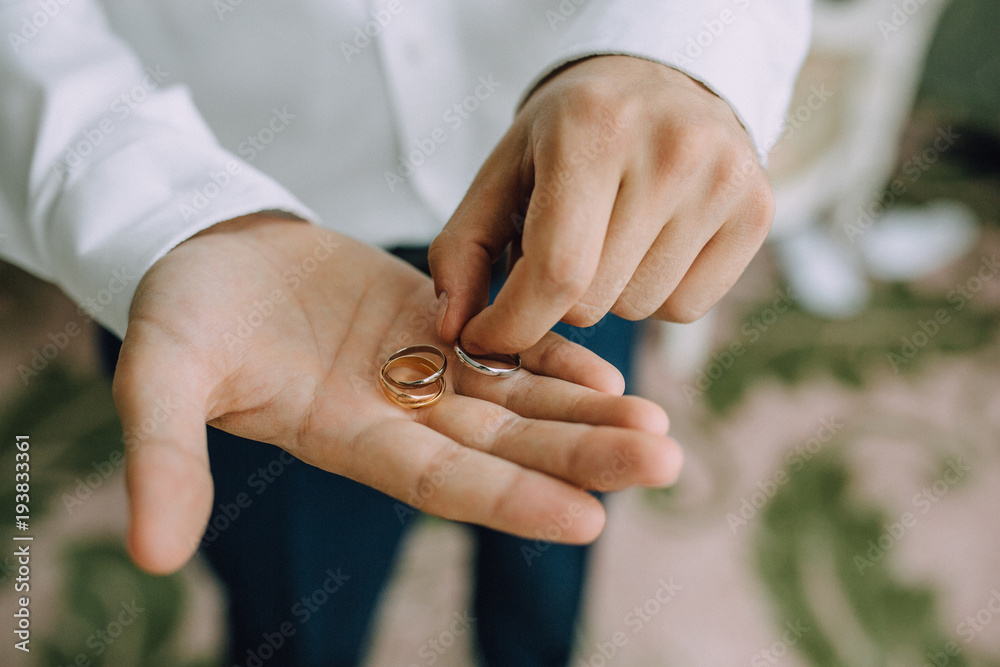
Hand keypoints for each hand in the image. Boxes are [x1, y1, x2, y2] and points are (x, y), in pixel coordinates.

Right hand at [112, 214, 680, 573]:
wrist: (210, 250)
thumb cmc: (180, 312)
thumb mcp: (162, 378)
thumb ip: (164, 455)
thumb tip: (151, 555)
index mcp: (346, 437)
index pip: (440, 482)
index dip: (510, 499)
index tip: (587, 518)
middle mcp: (396, 415)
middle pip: (502, 445)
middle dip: (580, 457)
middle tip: (666, 460)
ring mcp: (419, 370)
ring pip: (514, 400)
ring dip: (584, 415)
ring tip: (657, 424)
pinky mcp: (431, 324)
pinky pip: (500, 347)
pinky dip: (551, 357)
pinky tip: (607, 372)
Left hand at [430, 55, 774, 353]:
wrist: (661, 82)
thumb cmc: (569, 135)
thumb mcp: (503, 173)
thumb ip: (462, 251)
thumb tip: (454, 332)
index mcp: (593, 130)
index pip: (557, 272)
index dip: (513, 324)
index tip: (487, 336)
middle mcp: (671, 150)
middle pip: (594, 301)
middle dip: (558, 298)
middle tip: (560, 250)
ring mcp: (724, 180)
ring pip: (640, 310)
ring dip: (610, 294)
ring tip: (611, 236)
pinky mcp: (758, 211)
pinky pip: (687, 309)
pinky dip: (656, 294)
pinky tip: (652, 243)